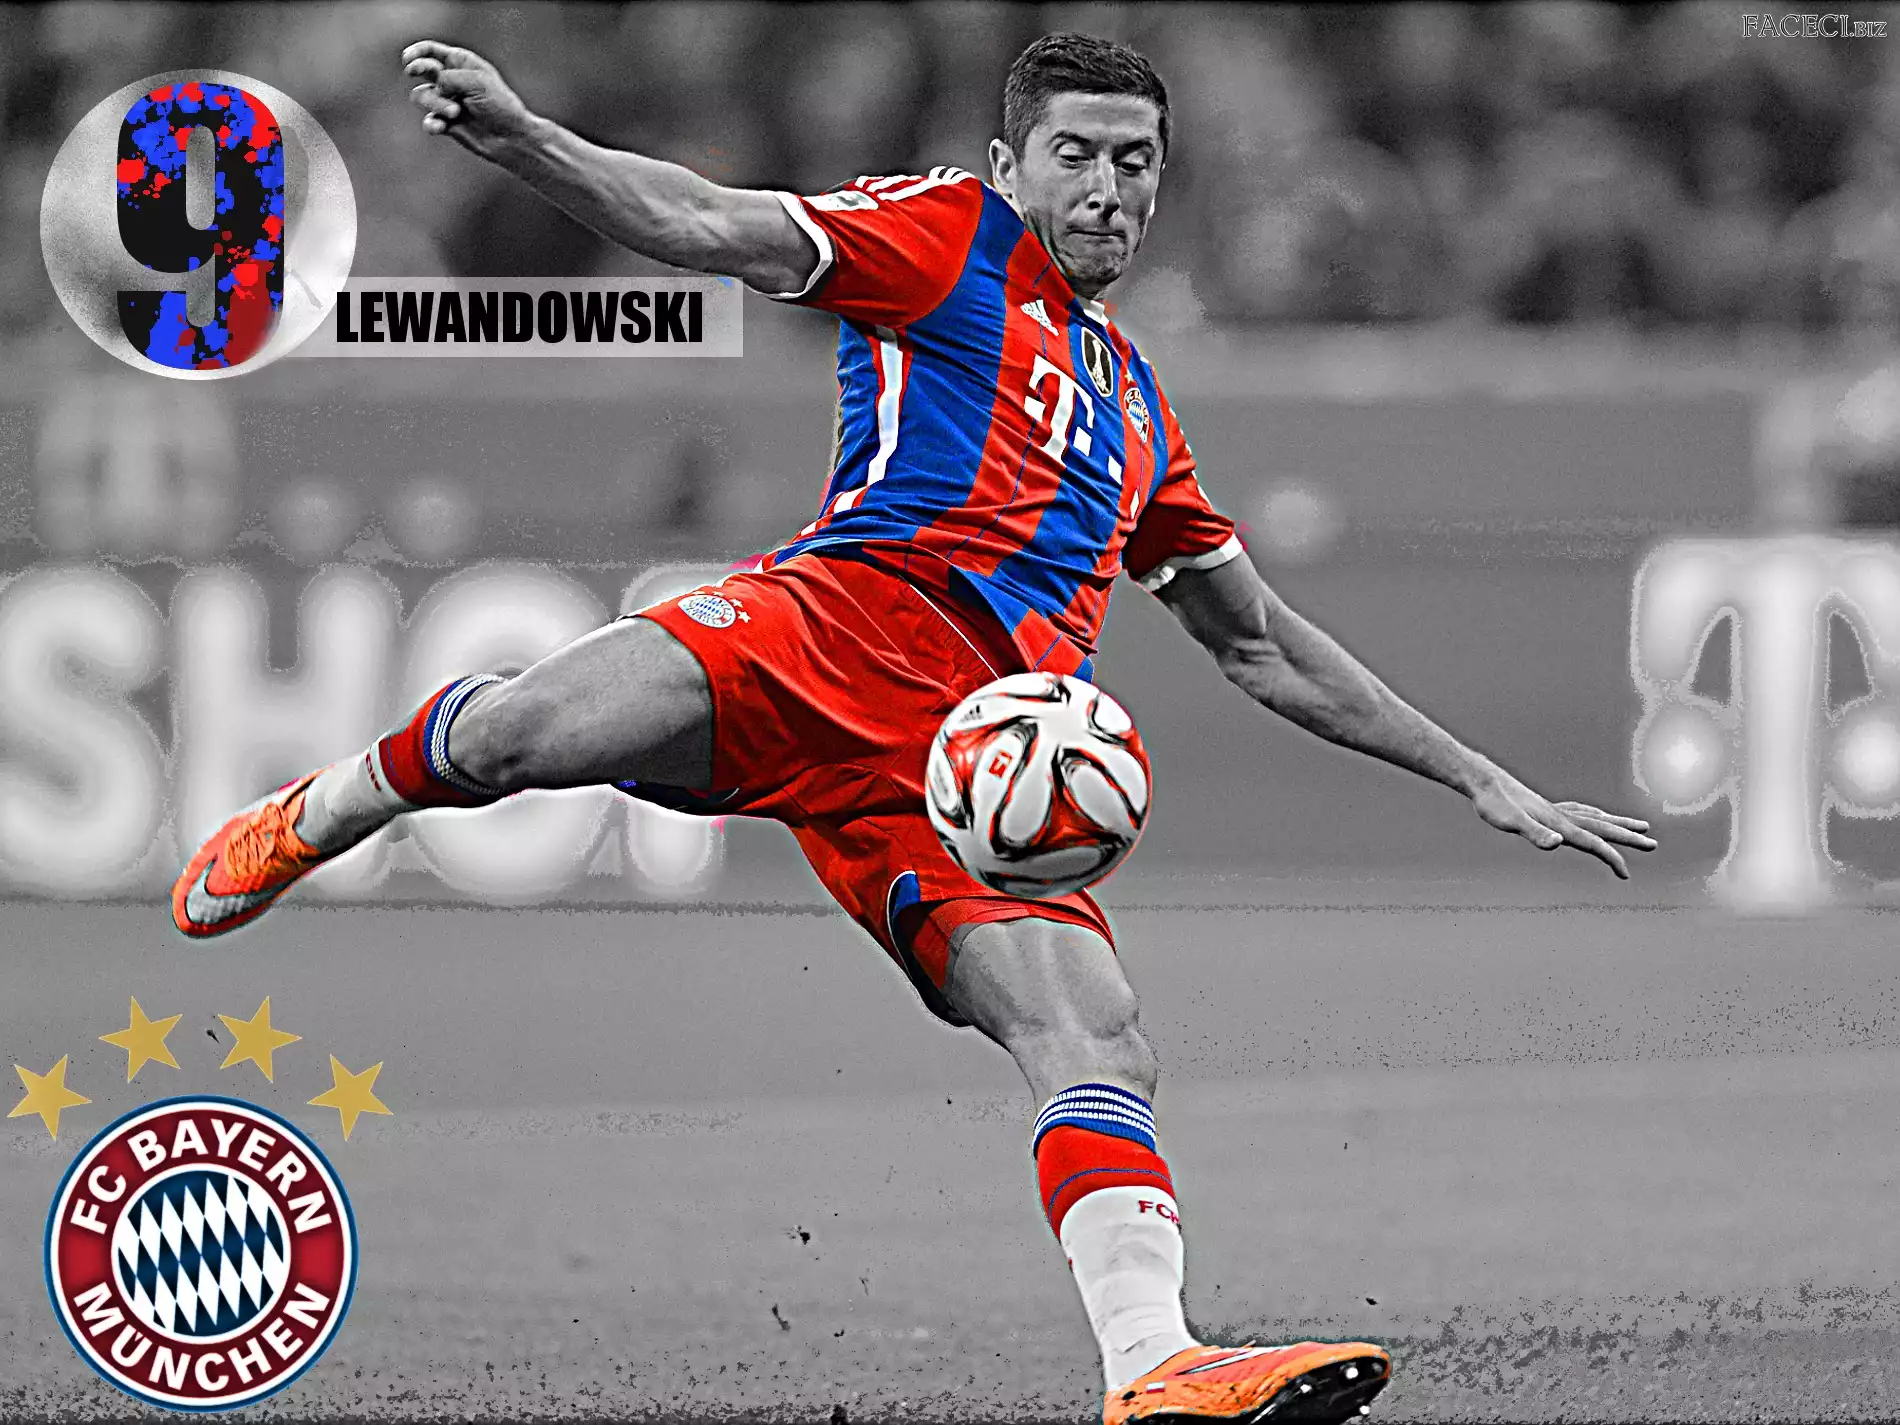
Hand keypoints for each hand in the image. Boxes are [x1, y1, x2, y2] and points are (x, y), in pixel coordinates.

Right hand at [401, 41, 534, 158]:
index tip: (408, 59)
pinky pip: (429, 121)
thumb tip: (434, 87)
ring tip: (454, 112)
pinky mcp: (447, 124)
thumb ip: (449, 77)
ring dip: (435, 102)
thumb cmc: (500, 105)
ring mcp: (447, 102)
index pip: (432, 51)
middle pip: (421, 69)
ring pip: (422, 96)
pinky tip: (439, 127)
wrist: (511, 138)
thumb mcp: (477, 82)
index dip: (416, 52)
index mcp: (462, 64)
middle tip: (414, 71)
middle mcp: (452, 81)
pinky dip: (432, 123)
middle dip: (417, 70)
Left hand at [1468, 764, 1656, 878]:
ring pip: (1595, 817)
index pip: (1593, 843)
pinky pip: (1580, 812)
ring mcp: (1555, 810)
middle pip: (1602, 827)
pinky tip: (1592, 817)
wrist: (1482, 780)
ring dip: (1618, 824)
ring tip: (1640, 827)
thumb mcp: (1511, 823)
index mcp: (1559, 824)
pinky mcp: (1545, 807)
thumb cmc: (1494, 804)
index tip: (1626, 874)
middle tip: (1654, 844)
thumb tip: (1557, 842)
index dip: (1611, 858)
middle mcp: (1562, 816)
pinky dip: (1594, 815)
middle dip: (1628, 838)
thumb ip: (1534, 834)